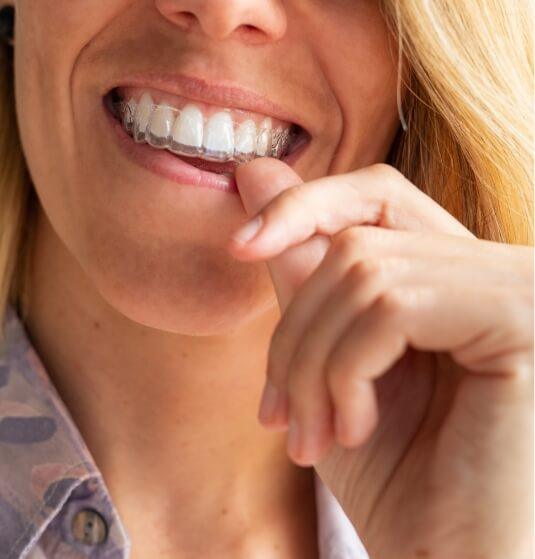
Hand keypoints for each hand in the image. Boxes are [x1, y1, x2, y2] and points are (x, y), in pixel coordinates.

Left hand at [226, 158, 532, 558]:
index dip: (305, 205)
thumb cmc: (396, 478)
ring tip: (311, 435)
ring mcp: (514, 288)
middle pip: (355, 242)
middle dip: (295, 330)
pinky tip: (355, 428)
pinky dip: (347, 370)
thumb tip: (255, 171)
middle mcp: (496, 268)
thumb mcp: (328, 362)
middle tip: (277, 412)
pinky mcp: (518, 317)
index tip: (240, 244)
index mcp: (454, 276)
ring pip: (362, 271)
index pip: (376, 195)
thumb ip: (300, 267)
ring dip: (313, 362)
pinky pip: (390, 304)